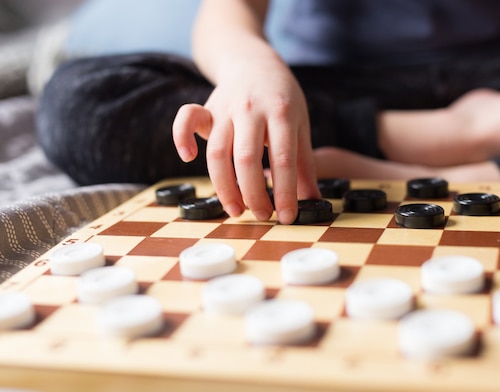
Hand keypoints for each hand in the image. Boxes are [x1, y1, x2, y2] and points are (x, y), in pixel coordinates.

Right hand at [172, 59, 319, 223]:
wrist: (253, 62)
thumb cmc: (281, 99)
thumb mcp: (300, 125)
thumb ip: (304, 164)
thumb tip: (315, 202)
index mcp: (281, 112)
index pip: (283, 159)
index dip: (285, 192)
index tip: (287, 217)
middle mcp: (250, 110)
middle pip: (247, 159)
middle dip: (254, 194)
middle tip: (262, 216)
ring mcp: (225, 108)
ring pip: (217, 152)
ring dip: (224, 186)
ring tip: (236, 210)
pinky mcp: (205, 108)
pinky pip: (185, 119)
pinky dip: (181, 137)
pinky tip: (187, 158)